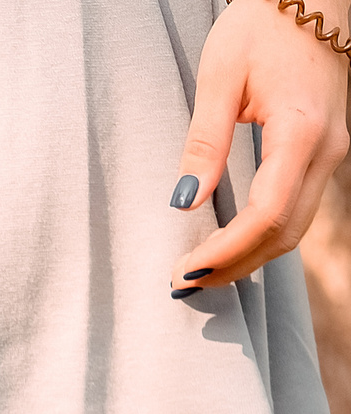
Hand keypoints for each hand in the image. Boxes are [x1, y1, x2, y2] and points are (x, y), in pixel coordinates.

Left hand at [171, 0, 349, 291]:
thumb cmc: (259, 28)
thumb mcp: (219, 78)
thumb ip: (204, 142)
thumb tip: (184, 202)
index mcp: (302, 130)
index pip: (267, 213)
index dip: (227, 250)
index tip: (185, 270)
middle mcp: (328, 148)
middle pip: (285, 231)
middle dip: (235, 264)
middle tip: (183, 283)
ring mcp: (334, 151)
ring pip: (296, 226)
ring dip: (249, 256)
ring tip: (201, 272)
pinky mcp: (326, 151)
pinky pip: (299, 207)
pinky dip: (265, 235)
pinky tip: (230, 245)